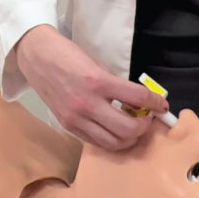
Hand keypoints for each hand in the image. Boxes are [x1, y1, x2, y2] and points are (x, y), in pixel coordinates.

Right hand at [15, 25, 167, 150]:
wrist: (37, 57)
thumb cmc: (68, 55)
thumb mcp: (97, 65)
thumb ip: (117, 85)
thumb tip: (138, 101)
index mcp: (98, 82)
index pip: (138, 97)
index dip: (155, 103)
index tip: (161, 105)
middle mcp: (87, 103)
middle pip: (128, 129)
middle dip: (144, 127)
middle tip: (147, 119)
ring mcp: (76, 118)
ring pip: (113, 142)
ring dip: (129, 138)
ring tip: (133, 127)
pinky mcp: (67, 126)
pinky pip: (95, 142)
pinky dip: (111, 139)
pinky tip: (114, 130)